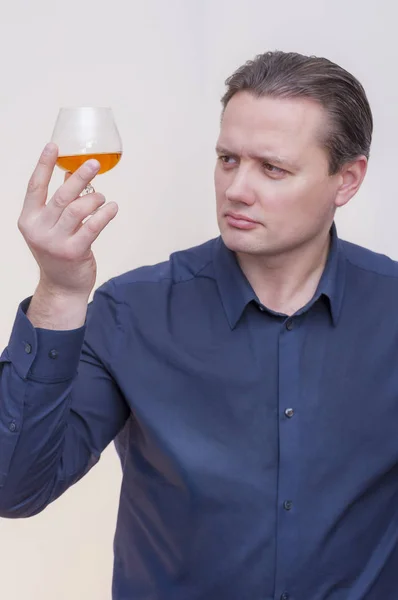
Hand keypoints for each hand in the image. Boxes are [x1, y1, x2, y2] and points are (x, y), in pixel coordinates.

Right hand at [18, 143, 118, 299]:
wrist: (62, 287)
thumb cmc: (58, 252)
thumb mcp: (52, 226)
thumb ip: (59, 202)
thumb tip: (71, 174)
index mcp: (28, 219)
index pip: (35, 186)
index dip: (44, 164)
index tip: (53, 145)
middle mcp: (38, 229)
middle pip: (61, 195)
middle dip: (80, 177)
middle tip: (94, 164)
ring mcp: (55, 242)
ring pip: (78, 209)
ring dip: (95, 199)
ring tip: (102, 198)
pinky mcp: (73, 252)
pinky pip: (92, 226)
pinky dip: (104, 214)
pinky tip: (112, 208)